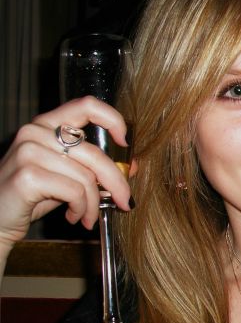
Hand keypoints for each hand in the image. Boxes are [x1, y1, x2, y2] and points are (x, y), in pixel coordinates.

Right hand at [0, 96, 132, 254]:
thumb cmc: (31, 197)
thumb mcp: (65, 177)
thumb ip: (92, 168)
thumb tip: (131, 167)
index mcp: (46, 125)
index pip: (86, 105)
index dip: (113, 119)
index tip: (125, 142)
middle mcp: (36, 132)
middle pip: (95, 154)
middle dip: (116, 183)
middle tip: (125, 202)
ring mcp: (29, 151)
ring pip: (86, 178)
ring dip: (93, 205)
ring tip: (86, 217)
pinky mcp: (28, 175)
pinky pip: (74, 192)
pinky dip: (81, 210)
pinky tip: (73, 217)